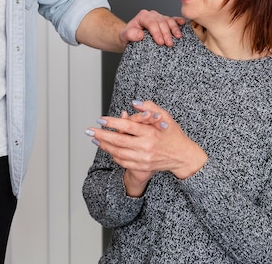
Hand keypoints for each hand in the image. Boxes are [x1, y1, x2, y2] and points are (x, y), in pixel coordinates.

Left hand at [85, 100, 207, 189]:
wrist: (182, 156)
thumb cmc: (173, 133)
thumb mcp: (165, 116)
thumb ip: (149, 108)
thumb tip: (134, 104)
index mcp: (151, 133)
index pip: (127, 126)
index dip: (112, 122)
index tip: (100, 119)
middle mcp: (146, 147)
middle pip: (118, 141)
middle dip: (101, 135)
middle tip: (89, 131)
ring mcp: (143, 159)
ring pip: (118, 153)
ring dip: (104, 146)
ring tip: (95, 140)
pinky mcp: (142, 167)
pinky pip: (123, 162)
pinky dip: (113, 155)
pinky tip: (107, 149)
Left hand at [119, 10, 184, 47]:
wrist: (130, 38)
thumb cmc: (127, 36)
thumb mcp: (124, 36)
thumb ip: (129, 34)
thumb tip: (140, 34)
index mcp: (143, 16)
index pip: (151, 23)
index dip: (157, 32)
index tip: (160, 42)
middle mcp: (152, 15)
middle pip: (162, 22)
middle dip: (166, 33)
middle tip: (169, 44)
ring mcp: (159, 17)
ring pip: (169, 20)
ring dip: (174, 29)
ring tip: (178, 37)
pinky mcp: (165, 22)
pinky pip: (173, 19)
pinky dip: (178, 21)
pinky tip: (183, 23)